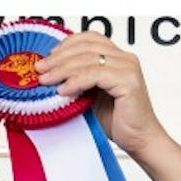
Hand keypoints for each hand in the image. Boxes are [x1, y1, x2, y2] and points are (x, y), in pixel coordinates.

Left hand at [37, 33, 169, 157]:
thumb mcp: (91, 93)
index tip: (47, 58)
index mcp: (119, 58)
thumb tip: (48, 70)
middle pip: (85, 47)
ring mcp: (128, 69)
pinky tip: (64, 90)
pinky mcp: (128, 82)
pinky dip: (75, 82)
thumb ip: (77, 78)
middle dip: (58, 58)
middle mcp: (126, 59)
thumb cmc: (118, 120)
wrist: (139, 141)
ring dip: (62, 69)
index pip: (89, 39)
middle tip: (40, 69)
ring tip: (46, 80)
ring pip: (87, 59)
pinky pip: (94, 75)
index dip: (65, 44)